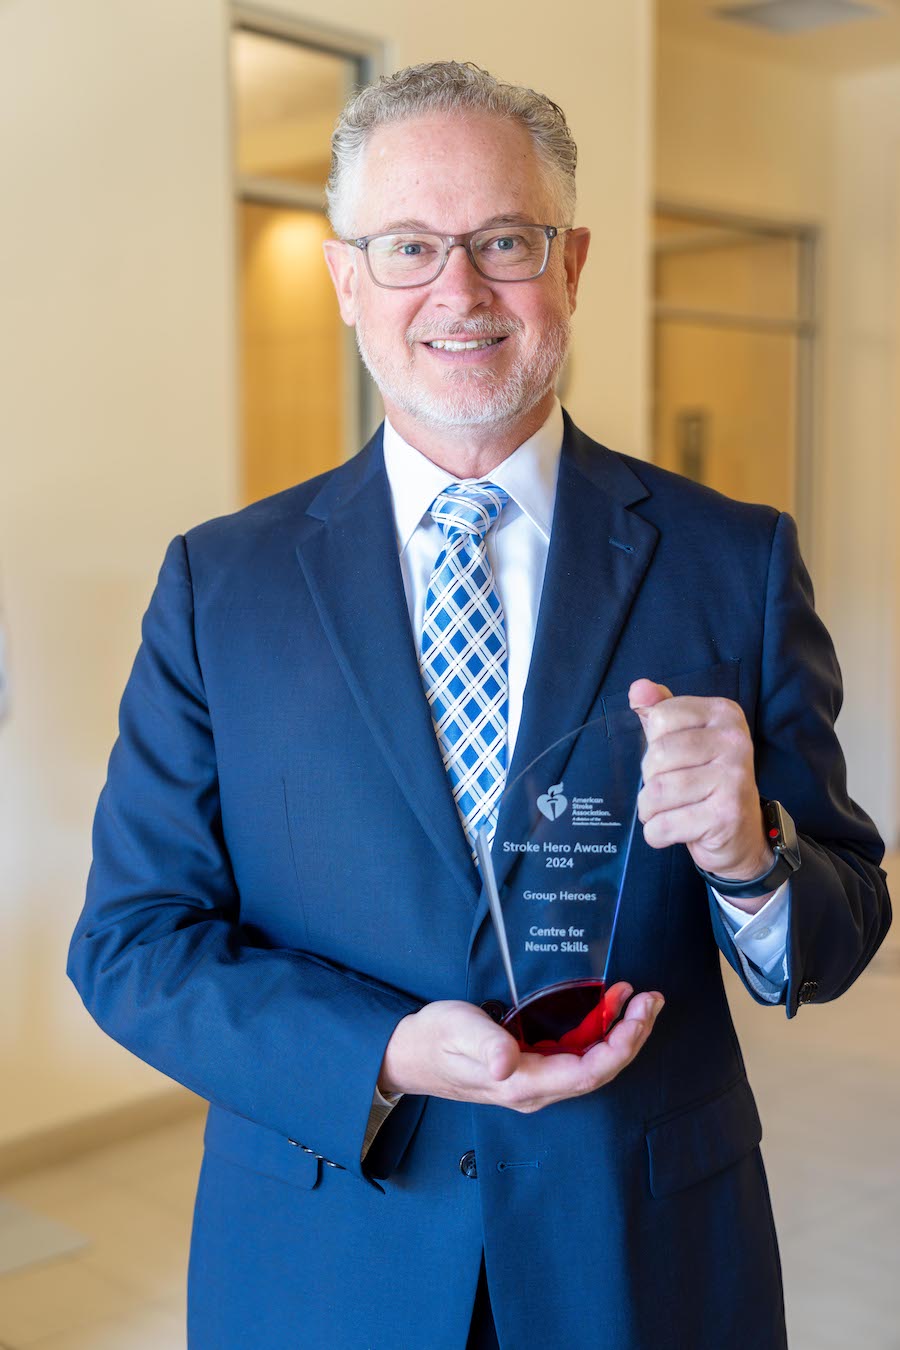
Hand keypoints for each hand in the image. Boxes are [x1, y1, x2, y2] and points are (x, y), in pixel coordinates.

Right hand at [378, 983, 663, 1111]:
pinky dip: (600, 1031)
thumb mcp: (458, 1031)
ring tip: (640, 999)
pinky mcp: (534, 1068)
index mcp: (523, 1084)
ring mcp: (537, 1081)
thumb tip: (509, 1062)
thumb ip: (485, 1046)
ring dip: (621, 1033)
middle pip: (600, 1071)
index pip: (587, 1073)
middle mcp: (537, 1089)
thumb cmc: (435, 1039)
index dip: (619, 1047)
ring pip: (593, 1063)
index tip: (637, 1015)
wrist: (411, 1054)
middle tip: (651, 1000)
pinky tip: (609, 1007)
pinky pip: (578, 1055)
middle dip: (632, 1037)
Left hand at [629, 678, 774, 909]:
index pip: (659, 717)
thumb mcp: (684, 740)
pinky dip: (657, 834)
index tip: (674, 760)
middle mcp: (735, 741)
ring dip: (650, 810)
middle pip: (656, 755)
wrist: (741, 836)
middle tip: (672, 791)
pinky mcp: (726, 815)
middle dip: (651, 780)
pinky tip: (674, 832)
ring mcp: (734, 777)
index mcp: (724, 714)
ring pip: (656, 791)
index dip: (653, 745)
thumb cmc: (705, 783)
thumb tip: (637, 689)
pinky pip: (664, 824)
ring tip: (670, 812)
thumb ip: (660, 711)